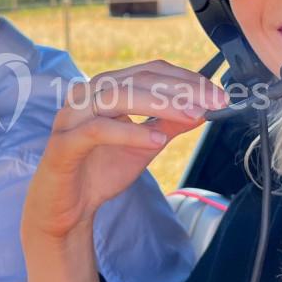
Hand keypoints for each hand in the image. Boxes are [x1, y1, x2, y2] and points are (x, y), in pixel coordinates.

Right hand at [22, 60, 226, 243]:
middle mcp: (86, 95)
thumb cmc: (100, 172)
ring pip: (118, 96)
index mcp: (105, 89)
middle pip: (138, 78)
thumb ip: (169, 125)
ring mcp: (72, 117)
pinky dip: (131, 132)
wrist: (66, 209)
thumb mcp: (145, 145)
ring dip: (161, 104)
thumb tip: (203, 109)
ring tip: (192, 116)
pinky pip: (99, 130)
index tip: (217, 94)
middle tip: (213, 102)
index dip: (186, 79)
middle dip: (181, 89)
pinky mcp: (64, 144)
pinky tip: (157, 140)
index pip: (150, 71)